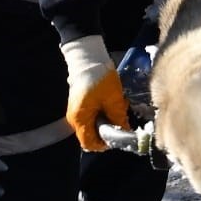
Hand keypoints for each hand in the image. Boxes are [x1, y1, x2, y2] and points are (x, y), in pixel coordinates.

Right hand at [62, 35, 129, 150]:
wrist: (88, 56)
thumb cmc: (99, 78)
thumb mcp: (114, 99)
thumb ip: (119, 118)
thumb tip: (125, 131)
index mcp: (80, 119)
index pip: (90, 143)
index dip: (105, 144)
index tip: (118, 135)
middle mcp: (75, 117)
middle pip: (92, 134)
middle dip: (108, 129)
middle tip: (121, 118)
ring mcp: (77, 109)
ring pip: (93, 123)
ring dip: (107, 119)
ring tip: (118, 106)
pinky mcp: (80, 102)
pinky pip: (92, 114)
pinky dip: (103, 111)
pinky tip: (112, 101)